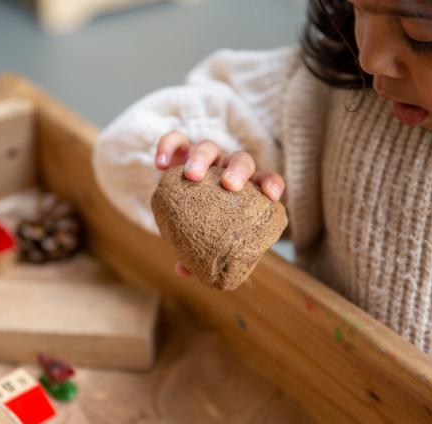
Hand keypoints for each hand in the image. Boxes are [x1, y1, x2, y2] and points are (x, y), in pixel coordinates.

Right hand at [154, 131, 284, 277]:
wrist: (183, 207)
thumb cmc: (203, 228)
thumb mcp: (206, 243)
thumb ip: (200, 256)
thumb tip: (183, 272)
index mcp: (246, 189)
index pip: (266, 180)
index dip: (271, 184)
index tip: (270, 196)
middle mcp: (228, 169)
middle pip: (241, 160)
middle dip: (238, 170)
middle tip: (228, 185)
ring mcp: (206, 158)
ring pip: (209, 147)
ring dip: (202, 158)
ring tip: (191, 175)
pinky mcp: (181, 151)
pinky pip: (176, 142)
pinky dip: (169, 147)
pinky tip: (160, 164)